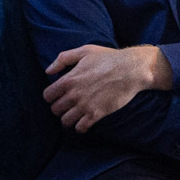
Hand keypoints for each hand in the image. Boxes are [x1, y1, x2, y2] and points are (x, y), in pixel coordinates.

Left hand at [43, 44, 166, 132]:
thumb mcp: (85, 51)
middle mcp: (74, 95)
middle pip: (55, 110)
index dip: (52, 96)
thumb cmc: (109, 58)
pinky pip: (81, 128)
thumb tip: (48, 71)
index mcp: (68, 80)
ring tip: (75, 115)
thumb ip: (63, 59)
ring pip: (65, 121)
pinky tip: (84, 122)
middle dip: (60, 108)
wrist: (132, 69)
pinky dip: (80, 127)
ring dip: (68, 119)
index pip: (48, 96)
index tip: (59, 95)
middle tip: (68, 105)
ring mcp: (85, 106)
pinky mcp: (97, 114)